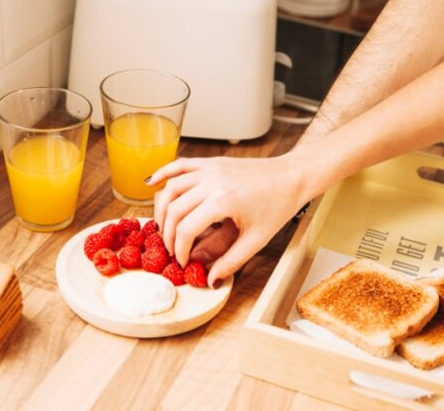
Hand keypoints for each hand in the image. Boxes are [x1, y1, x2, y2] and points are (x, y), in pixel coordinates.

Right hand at [147, 155, 308, 286]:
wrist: (292, 177)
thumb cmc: (278, 205)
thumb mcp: (256, 240)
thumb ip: (231, 261)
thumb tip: (211, 280)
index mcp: (223, 201)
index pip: (187, 229)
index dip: (180, 249)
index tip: (182, 261)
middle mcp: (212, 181)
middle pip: (174, 210)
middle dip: (169, 234)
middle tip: (172, 249)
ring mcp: (210, 169)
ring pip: (171, 188)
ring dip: (161, 208)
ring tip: (164, 227)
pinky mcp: (212, 162)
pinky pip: (180, 165)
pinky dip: (163, 173)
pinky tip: (150, 183)